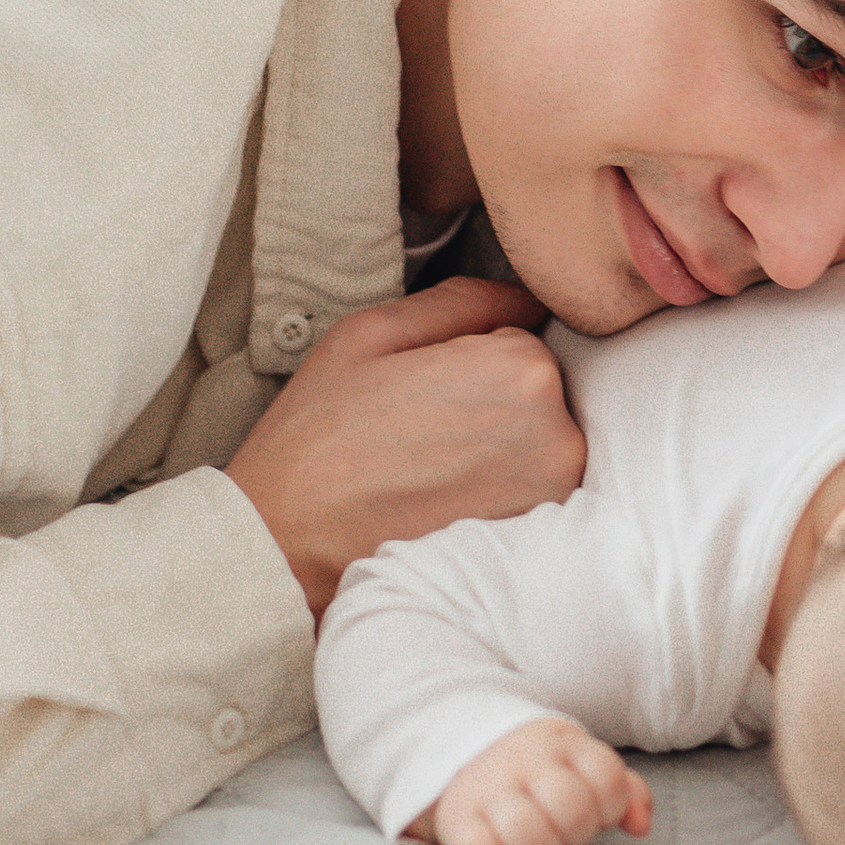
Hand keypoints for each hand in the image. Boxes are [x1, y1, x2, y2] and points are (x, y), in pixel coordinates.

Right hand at [225, 278, 582, 623]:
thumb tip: (527, 297)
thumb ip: (464, 300)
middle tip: (417, 429)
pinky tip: (440, 498)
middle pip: (535, 388)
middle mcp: (557, 435)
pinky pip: (527, 485)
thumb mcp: (375, 333)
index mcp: (522, 370)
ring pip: (535, 437)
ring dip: (494, 443)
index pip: (519, 334)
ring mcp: (552, 496)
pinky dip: (494, 486)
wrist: (287, 547)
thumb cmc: (321, 437)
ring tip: (425, 467)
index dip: (464, 355)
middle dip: (487, 398)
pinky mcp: (538, 539)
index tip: (420, 388)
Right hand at [422, 716, 652, 844]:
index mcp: (564, 744)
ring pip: (528, 833)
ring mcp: (489, 789)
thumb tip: (641, 827)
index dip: (612, 808)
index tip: (597, 813)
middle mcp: (526, 761)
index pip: (608, 778)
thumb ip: (623, 790)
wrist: (463, 750)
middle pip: (572, 809)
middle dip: (578, 833)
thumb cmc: (540, 769)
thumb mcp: (582, 763)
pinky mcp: (458, 819)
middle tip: (565, 834)